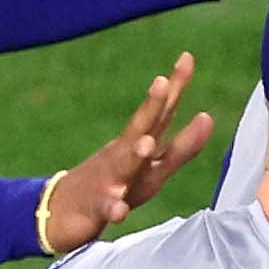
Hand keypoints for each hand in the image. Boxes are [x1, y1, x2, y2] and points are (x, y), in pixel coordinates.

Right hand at [41, 57, 217, 253]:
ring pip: (123, 166)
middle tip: (162, 82)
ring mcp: (108, 180)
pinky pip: (106, 209)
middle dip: (151, 106)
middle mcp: (123, 156)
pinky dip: (113, 208)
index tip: (187, 56)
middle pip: (140, 129)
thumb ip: (182, 146)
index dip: (174, 87)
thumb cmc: (115, 185)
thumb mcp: (154, 167)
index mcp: (138, 145)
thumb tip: (208, 116)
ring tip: (146, 144)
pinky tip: (119, 209)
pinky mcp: (96, 209)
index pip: (160, 113)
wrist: (60, 211)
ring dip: (134, 154)